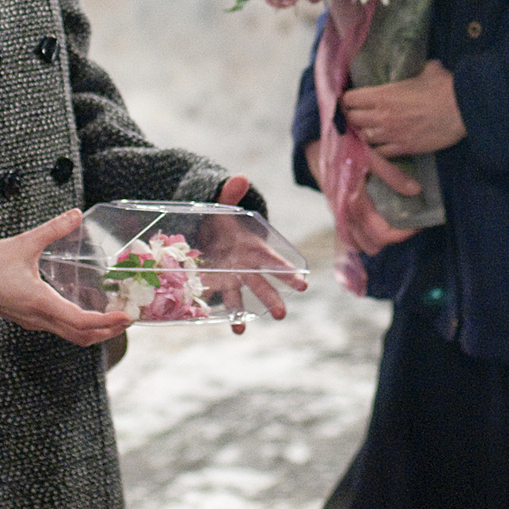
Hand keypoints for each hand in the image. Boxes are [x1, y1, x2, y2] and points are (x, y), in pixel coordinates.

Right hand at [0, 208, 131, 346]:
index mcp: (39, 302)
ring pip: (70, 336)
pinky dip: (80, 326)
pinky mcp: (30, 319)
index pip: (79, 321)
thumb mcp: (24, 242)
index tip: (125, 317)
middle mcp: (38, 318)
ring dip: (95, 331)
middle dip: (107, 331)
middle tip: (129, 319)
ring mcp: (34, 321)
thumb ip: (52, 228)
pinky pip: (61, 329)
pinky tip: (90, 312)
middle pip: (79, 335)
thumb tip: (76, 214)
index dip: (105, 322)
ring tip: (115, 317)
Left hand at [213, 175, 305, 332]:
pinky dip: (216, 312)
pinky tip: (222, 325)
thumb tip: (239, 178)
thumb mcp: (226, 206)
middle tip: (282, 315)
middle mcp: (245, 268)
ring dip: (242, 313)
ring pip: (240, 298)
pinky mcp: (213, 285)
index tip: (302, 283)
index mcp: (254, 249)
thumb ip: (231, 194)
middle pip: (261, 285)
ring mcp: (230, 279)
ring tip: (240, 330)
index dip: (287, 272)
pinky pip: (216, 300)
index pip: (274, 262)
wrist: (206, 233)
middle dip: (272, 299)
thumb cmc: (223, 221)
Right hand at [305, 140, 418, 253]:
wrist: (318, 142)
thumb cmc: (345, 147)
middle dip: (393, 237)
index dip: (402, 234)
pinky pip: (349, 236)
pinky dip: (362, 237)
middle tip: (408, 222)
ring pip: (360, 244)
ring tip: (395, 223)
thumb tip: (416, 191)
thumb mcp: (371, 156)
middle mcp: (345, 215)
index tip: (417, 225)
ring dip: (377, 239)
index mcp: (355, 202)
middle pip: (372, 244)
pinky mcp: (336, 212)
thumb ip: (392, 175)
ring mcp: (339, 215)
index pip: (381, 233)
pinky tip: (375, 223)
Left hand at [340, 60, 465, 157]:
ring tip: (368, 129)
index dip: (347, 99)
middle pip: (352, 119)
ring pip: (364, 138)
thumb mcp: (428, 70)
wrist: (463, 110)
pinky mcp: (404, 149)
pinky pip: (381, 153)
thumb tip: (423, 66)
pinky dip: (378, 149)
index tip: (350, 98)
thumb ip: (417, 69)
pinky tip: (382, 144)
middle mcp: (382, 116)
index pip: (350, 99)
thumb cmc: (445, 87)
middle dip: (352, 116)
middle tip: (356, 114)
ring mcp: (391, 135)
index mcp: (383, 95)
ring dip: (364, 133)